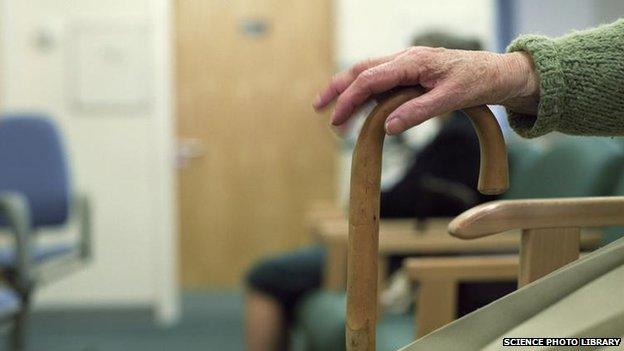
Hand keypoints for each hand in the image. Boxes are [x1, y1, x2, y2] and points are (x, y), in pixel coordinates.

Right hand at [313, 47, 538, 134]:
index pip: (369, 79)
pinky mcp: (409, 72)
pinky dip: (363, 92)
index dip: (349, 99)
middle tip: (318, 108)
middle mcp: (404, 59)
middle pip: (360, 70)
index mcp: (412, 62)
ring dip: (347, 89)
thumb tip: (388, 127)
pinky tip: (359, 107)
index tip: (336, 119)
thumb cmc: (476, 83)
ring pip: (367, 72)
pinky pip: (380, 79)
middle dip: (336, 88)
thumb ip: (418, 112)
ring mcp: (405, 64)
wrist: (496, 72)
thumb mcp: (451, 99)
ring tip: (332, 111)